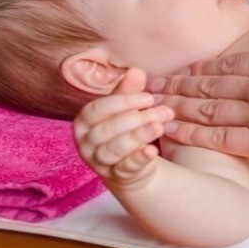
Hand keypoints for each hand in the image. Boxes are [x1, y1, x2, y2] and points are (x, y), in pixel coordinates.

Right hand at [73, 68, 174, 185]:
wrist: (132, 165)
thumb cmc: (126, 128)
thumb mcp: (127, 108)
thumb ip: (129, 91)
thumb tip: (136, 70)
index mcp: (84, 121)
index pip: (97, 109)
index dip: (122, 102)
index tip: (148, 97)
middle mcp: (86, 143)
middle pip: (107, 130)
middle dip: (137, 119)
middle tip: (164, 111)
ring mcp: (99, 162)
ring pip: (114, 150)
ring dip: (138, 136)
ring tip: (160, 127)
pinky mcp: (115, 177)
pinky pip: (125, 168)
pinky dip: (139, 159)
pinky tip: (153, 150)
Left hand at [152, 0, 248, 161]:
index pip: (233, 64)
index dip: (206, 68)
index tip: (186, 69)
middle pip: (213, 85)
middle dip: (180, 84)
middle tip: (151, 86)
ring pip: (210, 109)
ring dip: (178, 106)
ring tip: (150, 106)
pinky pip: (221, 139)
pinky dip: (192, 134)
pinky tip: (171, 131)